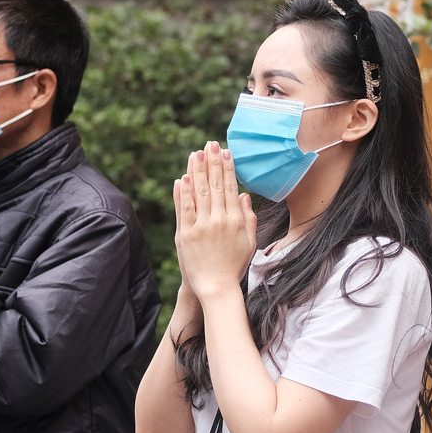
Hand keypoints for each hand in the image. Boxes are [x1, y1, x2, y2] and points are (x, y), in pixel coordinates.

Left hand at [174, 141, 256, 299]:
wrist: (216, 288)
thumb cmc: (234, 266)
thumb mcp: (249, 242)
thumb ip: (248, 217)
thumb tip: (244, 195)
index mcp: (236, 220)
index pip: (230, 187)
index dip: (227, 167)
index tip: (225, 152)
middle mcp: (219, 220)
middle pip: (215, 185)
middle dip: (212, 162)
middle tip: (210, 144)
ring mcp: (201, 227)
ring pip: (199, 193)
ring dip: (197, 171)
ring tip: (195, 153)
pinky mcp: (186, 235)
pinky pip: (184, 209)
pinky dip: (182, 193)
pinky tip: (182, 178)